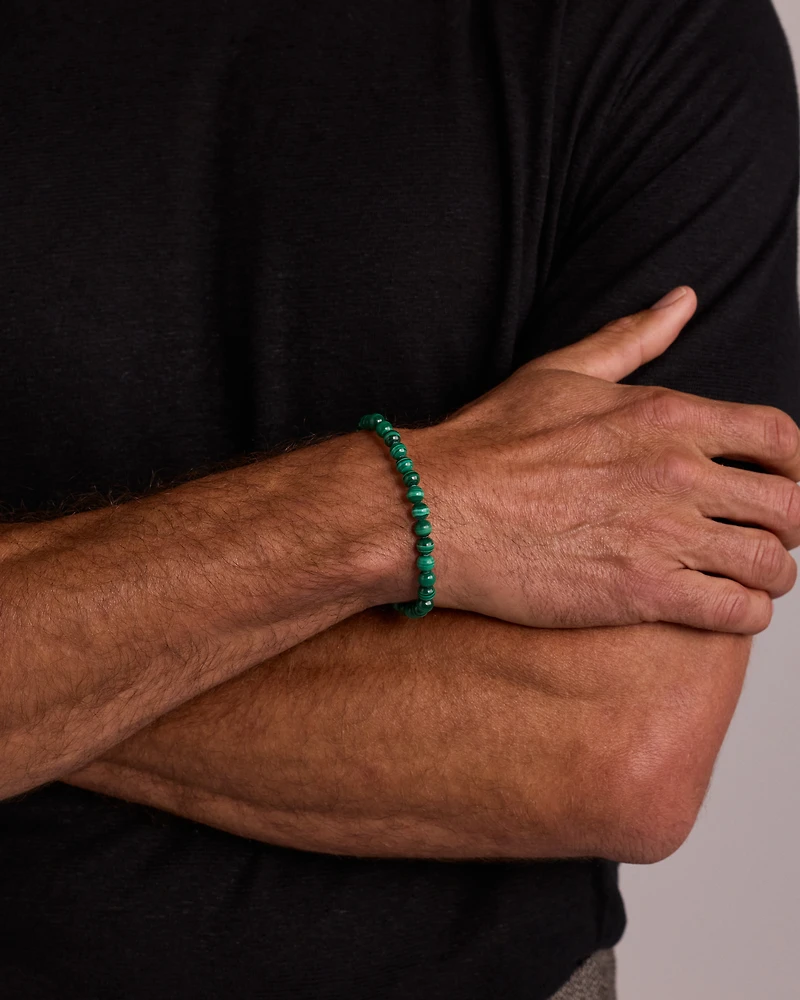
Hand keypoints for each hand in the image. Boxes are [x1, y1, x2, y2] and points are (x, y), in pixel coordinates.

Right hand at [406, 286, 799, 632]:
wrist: (438, 507)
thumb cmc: (489, 443)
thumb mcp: (562, 372)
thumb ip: (632, 337)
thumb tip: (682, 301)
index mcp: (667, 415)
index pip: (780, 438)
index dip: (796, 466)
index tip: (782, 482)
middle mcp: (678, 472)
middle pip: (790, 506)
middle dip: (788, 525)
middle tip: (763, 536)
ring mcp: (664, 533)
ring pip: (771, 564)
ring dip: (769, 575)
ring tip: (745, 578)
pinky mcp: (642, 591)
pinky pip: (736, 612)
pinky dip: (744, 614)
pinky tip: (720, 607)